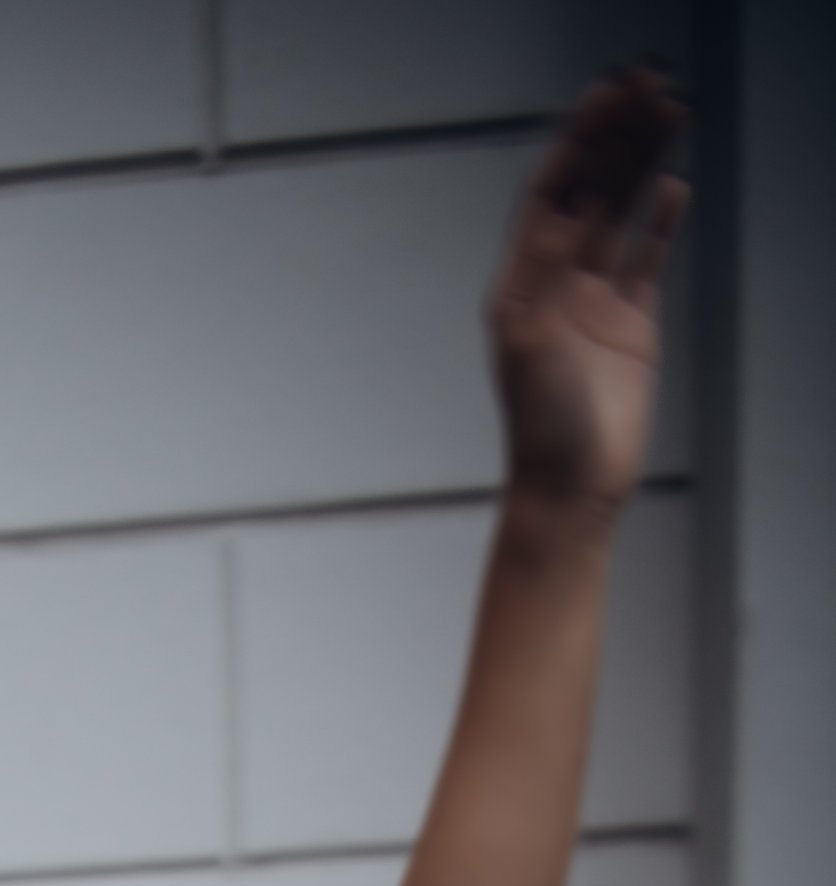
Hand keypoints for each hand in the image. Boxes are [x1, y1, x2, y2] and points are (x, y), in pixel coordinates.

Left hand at [489, 68, 683, 513]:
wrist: (570, 489)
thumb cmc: (539, 426)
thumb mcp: (530, 337)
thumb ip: (546, 267)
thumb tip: (565, 202)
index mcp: (522, 281)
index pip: (552, 190)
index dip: (579, 139)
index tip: (608, 95)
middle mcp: (555, 284)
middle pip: (591, 190)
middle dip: (617, 136)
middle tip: (650, 85)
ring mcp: (595, 303)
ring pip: (622, 215)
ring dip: (642, 163)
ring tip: (669, 112)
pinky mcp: (632, 327)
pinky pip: (647, 261)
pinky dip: (660, 223)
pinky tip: (673, 187)